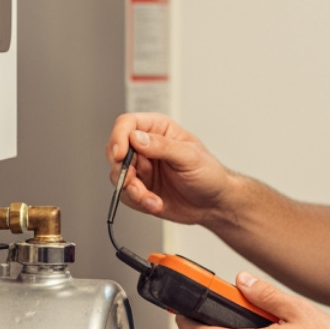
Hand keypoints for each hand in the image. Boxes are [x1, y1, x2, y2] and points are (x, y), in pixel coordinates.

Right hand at [105, 112, 232, 224]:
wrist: (214, 204)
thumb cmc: (210, 175)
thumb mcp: (190, 157)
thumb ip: (163, 146)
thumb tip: (137, 138)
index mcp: (159, 130)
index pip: (128, 124)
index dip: (119, 137)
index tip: (120, 154)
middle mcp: (146, 147)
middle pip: (115, 150)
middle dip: (123, 169)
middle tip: (134, 183)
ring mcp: (141, 168)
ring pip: (118, 174)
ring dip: (131, 190)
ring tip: (150, 198)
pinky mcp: (140, 188)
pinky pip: (125, 194)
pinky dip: (138, 201)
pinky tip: (155, 203)